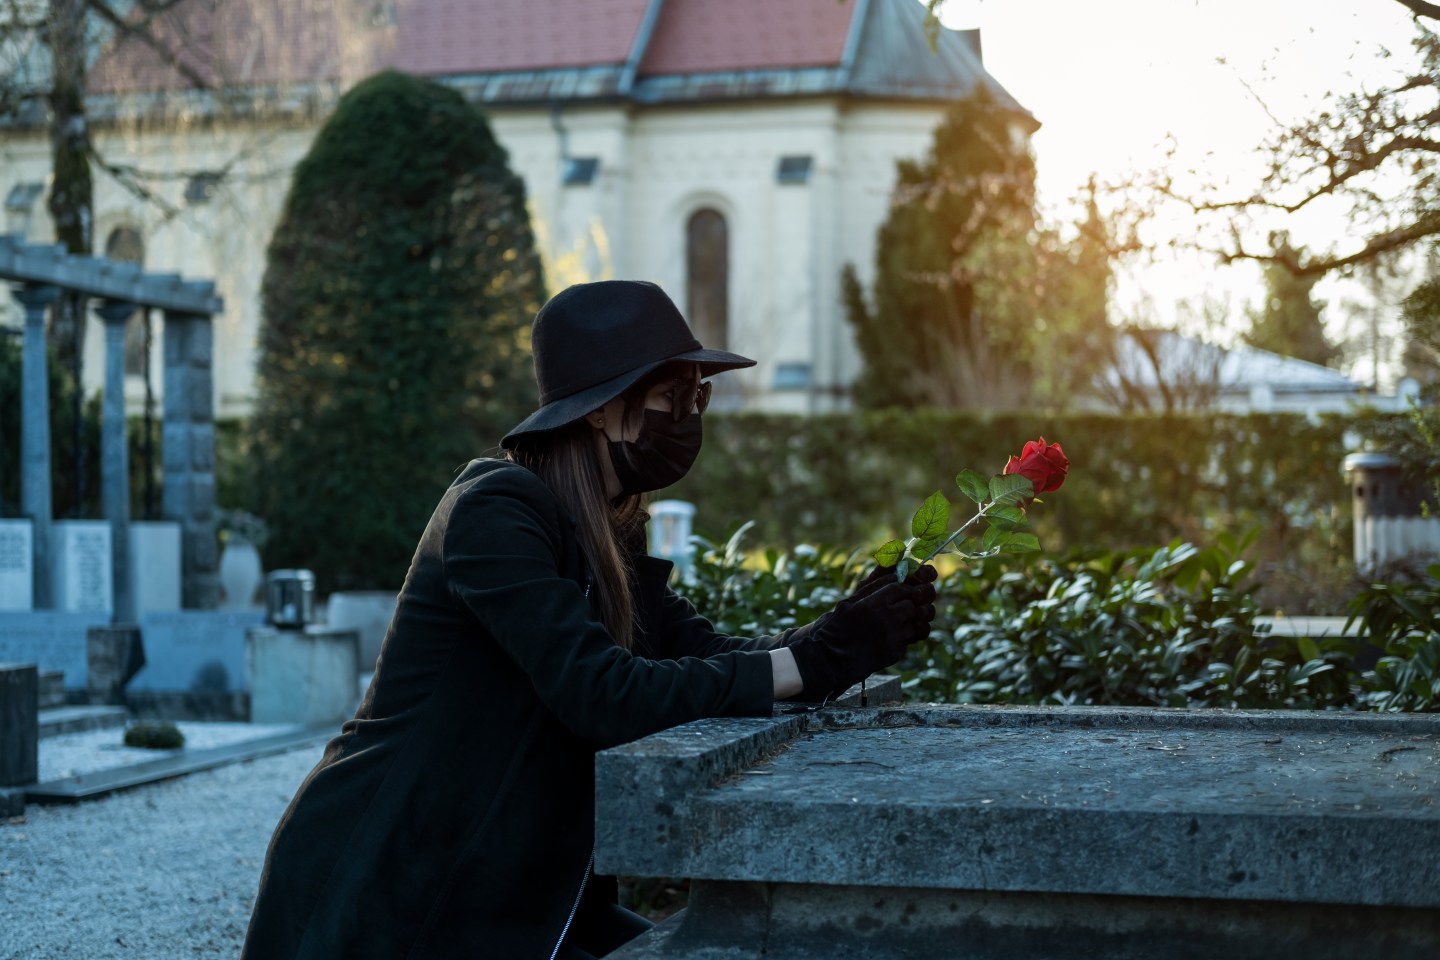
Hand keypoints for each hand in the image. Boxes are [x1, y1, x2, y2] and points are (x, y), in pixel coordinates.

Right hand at [787, 564, 937, 699]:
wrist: (830, 660)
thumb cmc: (835, 629)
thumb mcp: (847, 603)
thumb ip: (869, 588)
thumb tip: (890, 575)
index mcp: (873, 604)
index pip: (899, 587)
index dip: (901, 587)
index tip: (899, 590)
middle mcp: (887, 620)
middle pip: (911, 604)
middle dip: (908, 603)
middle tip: (900, 606)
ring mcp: (893, 638)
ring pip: (915, 623)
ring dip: (908, 621)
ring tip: (896, 623)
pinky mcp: (895, 653)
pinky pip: (909, 640)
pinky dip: (903, 637)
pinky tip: (889, 638)